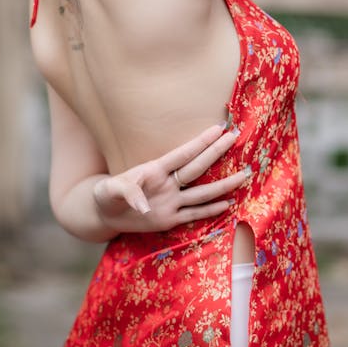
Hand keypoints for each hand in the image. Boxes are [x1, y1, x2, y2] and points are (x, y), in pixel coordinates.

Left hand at [93, 123, 246, 233]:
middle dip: (216, 152)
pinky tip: (228, 203)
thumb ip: (127, 193)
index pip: (181, 154)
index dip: (199, 142)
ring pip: (202, 191)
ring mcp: (171, 201)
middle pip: (197, 167)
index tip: (218, 128)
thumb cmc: (105, 195)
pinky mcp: (170, 218)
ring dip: (222, 184)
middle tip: (236, 136)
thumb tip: (143, 207)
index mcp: (154, 170)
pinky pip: (194, 213)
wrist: (104, 212)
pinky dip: (211, 210)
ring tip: (243, 175)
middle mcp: (168, 183)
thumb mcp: (109, 191)